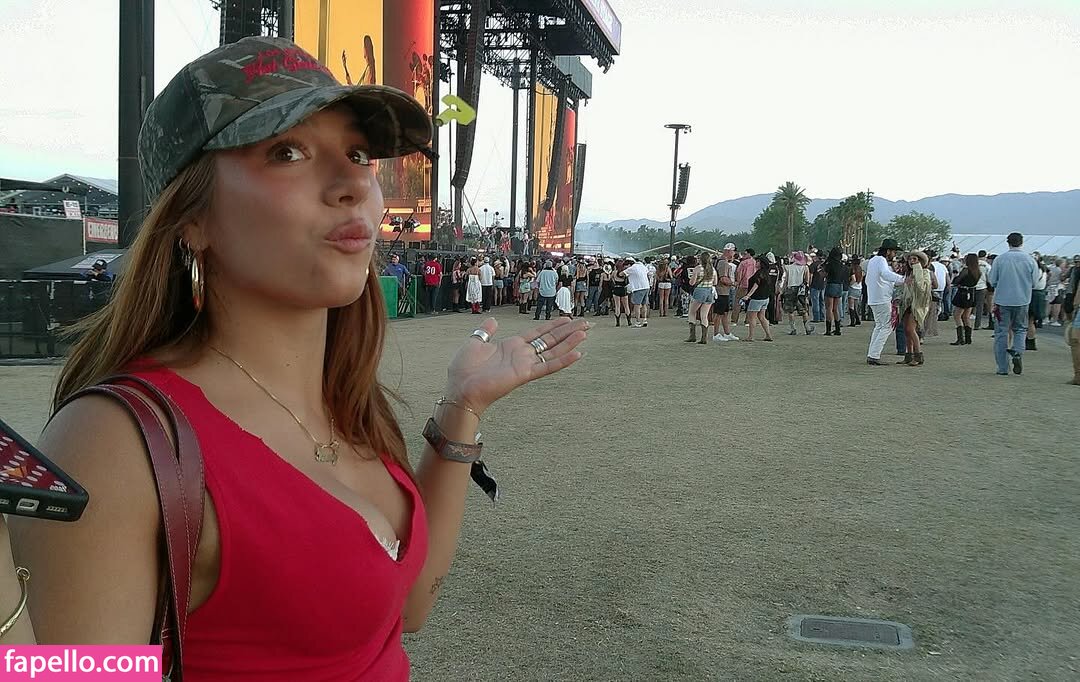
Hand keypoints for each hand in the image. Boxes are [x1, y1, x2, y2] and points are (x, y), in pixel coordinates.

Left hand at [445, 317, 587, 413]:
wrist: (460, 388)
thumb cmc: (464, 369)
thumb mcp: (475, 342)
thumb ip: (486, 331)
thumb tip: (493, 320)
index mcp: (511, 346)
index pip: (537, 333)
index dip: (553, 325)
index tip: (567, 318)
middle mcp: (522, 355)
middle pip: (550, 340)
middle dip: (567, 331)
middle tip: (585, 324)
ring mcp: (525, 365)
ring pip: (553, 351)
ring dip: (570, 342)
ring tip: (585, 333)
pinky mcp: (525, 374)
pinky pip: (548, 366)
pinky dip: (563, 360)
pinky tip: (578, 353)